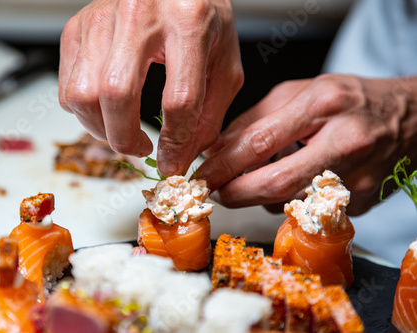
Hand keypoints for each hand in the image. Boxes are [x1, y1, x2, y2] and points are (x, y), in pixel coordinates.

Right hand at [59, 0, 242, 175]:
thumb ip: (209, 113)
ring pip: (83, 94)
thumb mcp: (224, 63)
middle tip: (140, 149)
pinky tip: (106, 109)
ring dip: (100, 128)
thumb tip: (180, 156)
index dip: (174, 143)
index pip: (178, 99)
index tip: (171, 161)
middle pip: (117, 95)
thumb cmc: (201, 17)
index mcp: (188, 22)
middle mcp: (140, 14)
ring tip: (121, 132)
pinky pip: (67, 86)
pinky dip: (83, 111)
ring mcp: (101, 19)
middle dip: (125, 139)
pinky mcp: (77, 27)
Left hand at [197, 74, 416, 214]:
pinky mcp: (359, 203)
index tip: (202, 175)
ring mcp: (355, 178)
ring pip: (287, 202)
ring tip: (258, 176)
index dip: (223, 165)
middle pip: (275, 183)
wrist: (411, 117)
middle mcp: (343, 143)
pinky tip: (292, 181)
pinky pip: (307, 210)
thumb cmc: (350, 99)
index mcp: (323, 105)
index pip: (260, 142)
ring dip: (260, 195)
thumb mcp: (299, 92)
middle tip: (215, 192)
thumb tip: (216, 150)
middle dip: (234, 193)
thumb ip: (254, 120)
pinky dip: (287, 199)